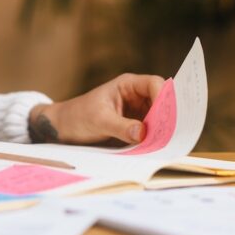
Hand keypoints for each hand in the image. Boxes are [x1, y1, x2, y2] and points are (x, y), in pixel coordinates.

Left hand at [27, 73, 164, 144]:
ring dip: (162, 130)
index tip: (166, 116)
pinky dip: (155, 139)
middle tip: (171, 135)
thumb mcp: (98, 121)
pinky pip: (151, 132)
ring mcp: (137, 113)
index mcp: (127, 85)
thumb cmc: (77, 117)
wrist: (63, 129)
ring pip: (159, 119)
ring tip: (165, 145)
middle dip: (167, 117)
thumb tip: (144, 134)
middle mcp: (136, 96)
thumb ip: (121, 126)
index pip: (154, 84)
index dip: (164, 97)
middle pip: (162, 102)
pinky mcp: (136, 128)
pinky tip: (157, 149)